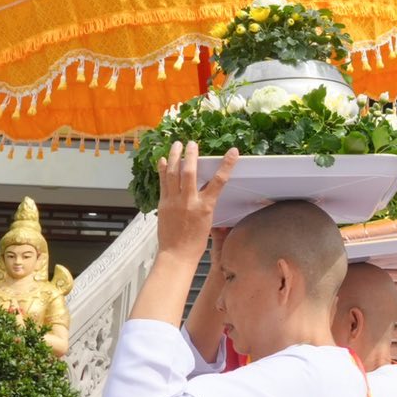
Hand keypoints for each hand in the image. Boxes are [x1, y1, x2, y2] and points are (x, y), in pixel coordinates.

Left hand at [154, 142, 238, 261]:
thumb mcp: (208, 220)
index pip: (219, 181)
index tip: (233, 152)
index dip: (227, 164)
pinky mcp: (163, 204)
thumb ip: (206, 202)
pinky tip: (162, 159)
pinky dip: (162, 169)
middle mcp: (189, 201)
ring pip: (173, 173)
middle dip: (192, 154)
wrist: (177, 254)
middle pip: (190, 172)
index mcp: (206, 207)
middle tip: (192, 143)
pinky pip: (162, 182)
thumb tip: (205, 187)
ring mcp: (174, 201)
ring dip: (174, 156)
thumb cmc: (195, 241)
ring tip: (176, 144)